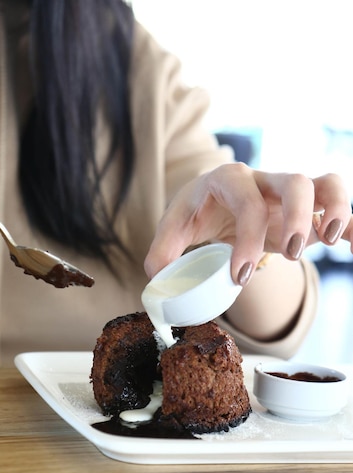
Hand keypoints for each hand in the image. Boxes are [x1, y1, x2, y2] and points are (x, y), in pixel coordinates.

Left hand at [144, 163, 352, 284]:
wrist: (214, 198)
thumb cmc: (197, 208)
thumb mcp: (176, 224)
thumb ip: (163, 248)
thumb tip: (157, 275)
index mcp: (229, 179)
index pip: (246, 200)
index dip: (247, 237)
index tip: (238, 275)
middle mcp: (264, 180)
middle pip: (295, 182)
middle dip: (298, 218)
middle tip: (290, 254)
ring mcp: (288, 192)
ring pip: (326, 184)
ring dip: (336, 210)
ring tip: (331, 240)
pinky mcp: (306, 208)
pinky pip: (337, 206)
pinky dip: (352, 225)